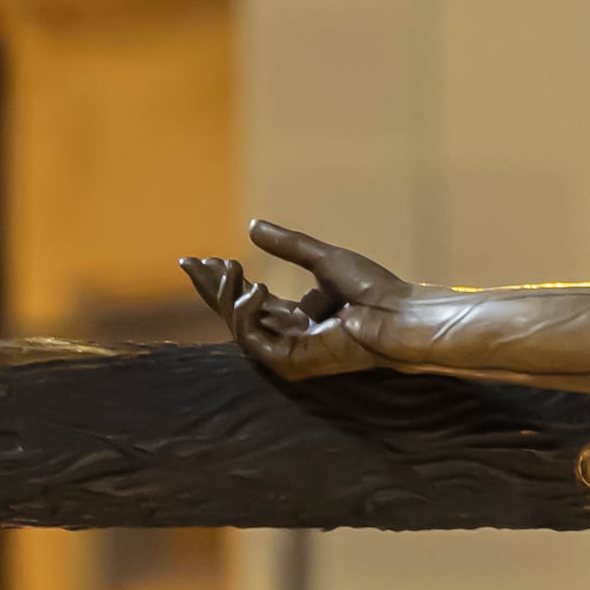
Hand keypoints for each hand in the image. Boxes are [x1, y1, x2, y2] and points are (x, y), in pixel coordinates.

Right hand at [185, 219, 412, 379]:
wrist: (396, 313)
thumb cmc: (373, 289)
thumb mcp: (322, 258)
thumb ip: (287, 246)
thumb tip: (252, 226)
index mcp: (298, 319)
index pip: (251, 302)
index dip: (226, 281)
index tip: (203, 259)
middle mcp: (290, 338)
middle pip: (237, 315)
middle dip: (214, 289)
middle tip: (193, 262)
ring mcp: (289, 353)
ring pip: (239, 327)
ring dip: (226, 296)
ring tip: (229, 267)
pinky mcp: (290, 363)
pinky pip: (253, 339)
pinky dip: (246, 312)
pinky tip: (254, 288)